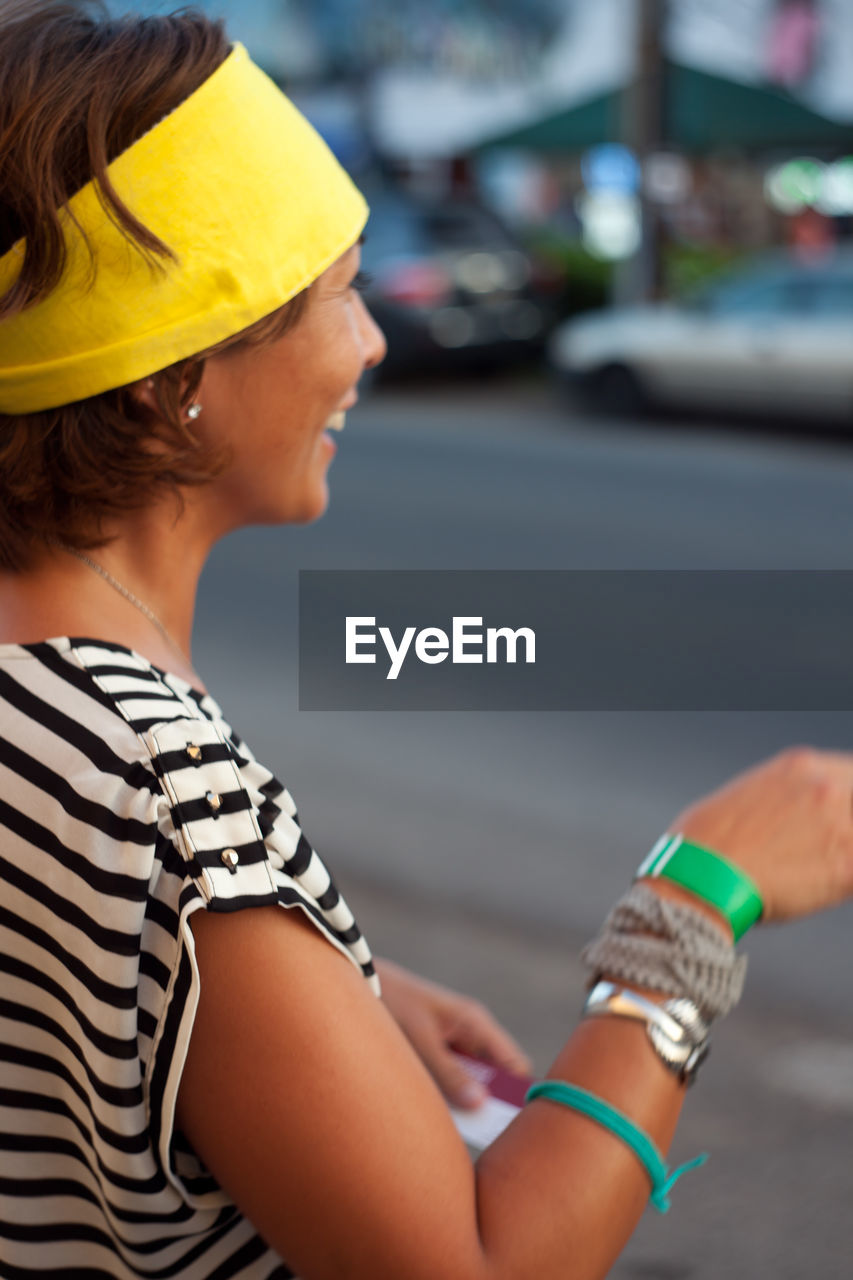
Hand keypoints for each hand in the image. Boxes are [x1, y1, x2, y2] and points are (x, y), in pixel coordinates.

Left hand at [374, 958, 532, 1109]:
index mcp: (476, 1023)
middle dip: (490, 1102)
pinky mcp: (440, 1051)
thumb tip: (479, 1104)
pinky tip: (437, 1108)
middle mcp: (473, 1033)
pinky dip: (450, 1094)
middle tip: (478, 1128)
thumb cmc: (396, 1004)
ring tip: (454, 1122)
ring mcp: (457, 1043)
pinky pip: (454, 1078)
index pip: (514, 1063)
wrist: (366, 984)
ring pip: (475, 1081)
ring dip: (467, 1100)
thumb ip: (449, 1073)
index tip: (508, 1122)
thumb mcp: (422, 1041)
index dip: (517, 1092)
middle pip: (497, 1076)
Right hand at [670, 747, 852, 922]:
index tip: (839, 814)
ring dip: (841, 854)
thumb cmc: (706, 842)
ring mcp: (841, 827)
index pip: (851, 775)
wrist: (699, 877)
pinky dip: (841, 881)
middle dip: (843, 825)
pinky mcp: (847, 868)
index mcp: (800, 766)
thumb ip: (783, 797)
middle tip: (821, 845)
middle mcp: (826, 788)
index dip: (845, 799)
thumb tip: (791, 815)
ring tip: (807, 869)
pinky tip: (813, 887)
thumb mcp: (746, 794)